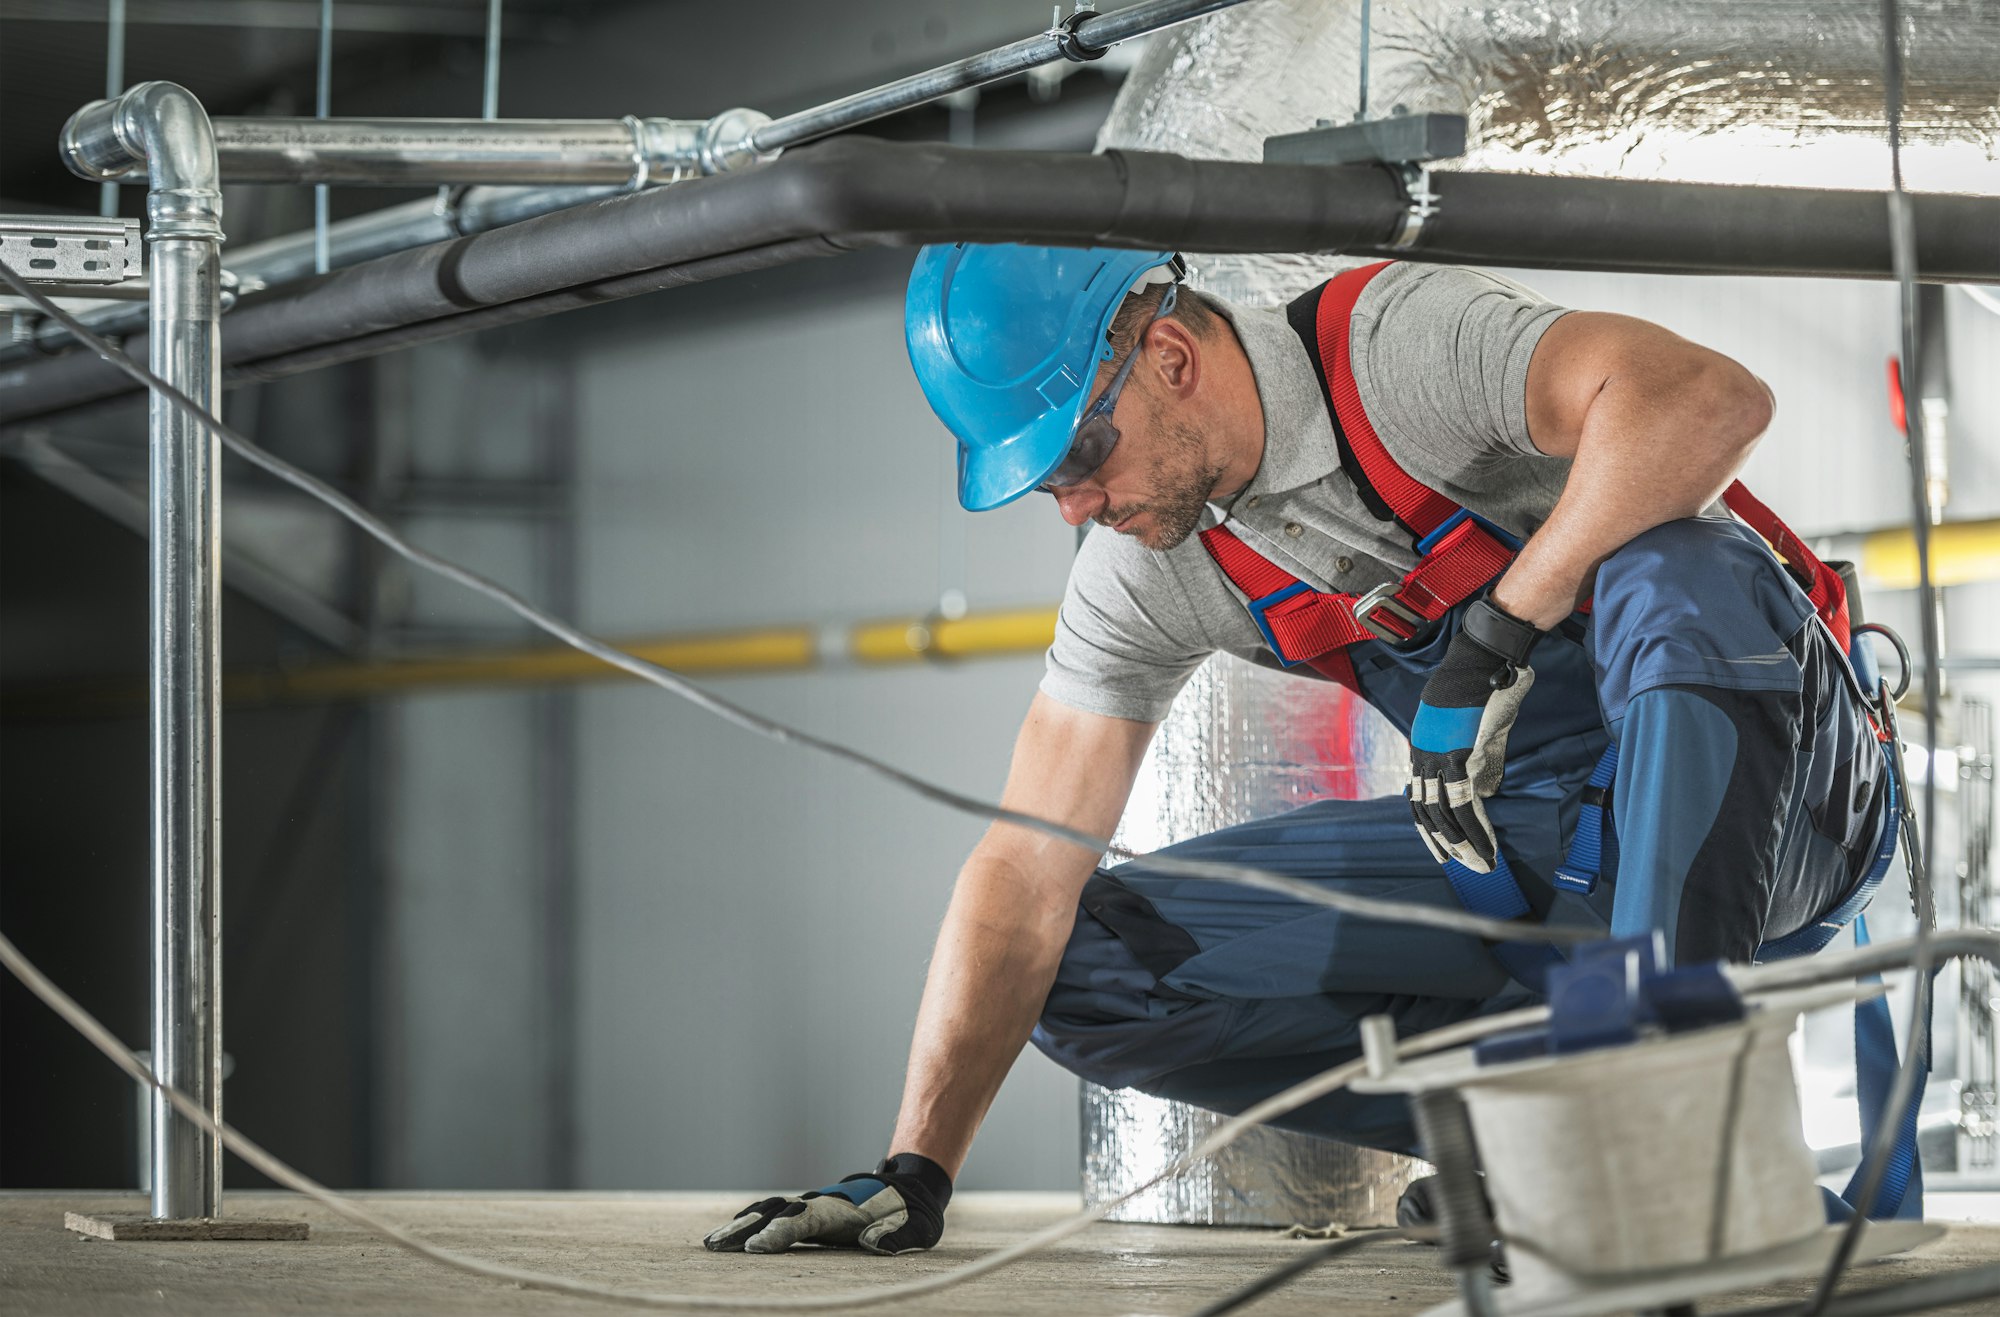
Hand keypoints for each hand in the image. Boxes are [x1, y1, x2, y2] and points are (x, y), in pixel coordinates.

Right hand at [702, 1153, 951, 1254]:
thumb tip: (874, 1242)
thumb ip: (897, 1235)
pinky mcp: (809, 1216)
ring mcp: (812, 1208)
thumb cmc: (913, 1215)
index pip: (803, 1220)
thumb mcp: (917, 1228)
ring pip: (769, 1213)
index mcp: (843, 1209)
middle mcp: (820, 1205)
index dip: (779, 1233)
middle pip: (776, 1213)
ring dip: (740, 1227)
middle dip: (745, 1229)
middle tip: (715, 1245)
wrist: (911, 1190)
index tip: (754, 1249)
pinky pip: (773, 1216)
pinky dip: (750, 1223)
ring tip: (711, 1244)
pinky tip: (731, 1237)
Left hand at [1408, 597, 1541, 871]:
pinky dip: (1477, 830)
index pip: (1420, 799)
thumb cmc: (1481, 689)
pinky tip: (1486, 847)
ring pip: (1445, 814)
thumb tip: (1485, 793)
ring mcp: (1438, 758)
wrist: (1481, 659)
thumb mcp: (1476, 730)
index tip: (1442, 849)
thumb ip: (1479, 762)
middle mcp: (1423, 758)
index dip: (1431, 826)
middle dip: (1445, 844)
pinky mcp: (1459, 757)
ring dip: (1463, 845)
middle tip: (1462, 867)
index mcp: (1423, 751)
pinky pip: (1466, 803)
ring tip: (1480, 866)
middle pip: (1427, 813)